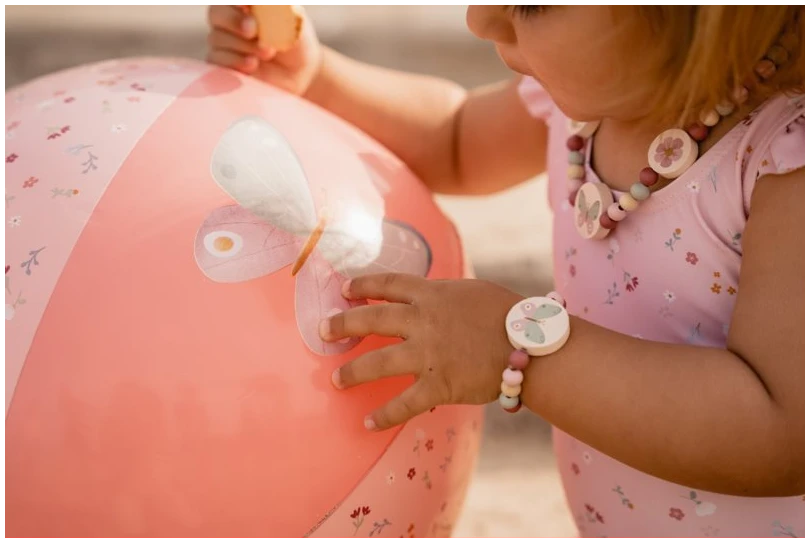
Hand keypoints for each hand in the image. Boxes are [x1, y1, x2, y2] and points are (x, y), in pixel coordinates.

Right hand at [206, 5, 322, 95]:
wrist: (299, 72)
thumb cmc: (295, 39)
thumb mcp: (292, 18)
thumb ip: (276, 6)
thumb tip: (259, 2)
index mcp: (244, 2)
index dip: (238, 2)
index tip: (252, 5)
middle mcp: (229, 17)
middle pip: (216, 13)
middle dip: (234, 21)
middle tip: (253, 31)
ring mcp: (223, 41)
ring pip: (216, 38)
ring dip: (244, 45)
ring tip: (268, 52)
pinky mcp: (222, 63)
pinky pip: (216, 59)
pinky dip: (235, 61)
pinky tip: (253, 64)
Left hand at [320, 274, 522, 430]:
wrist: (531, 345)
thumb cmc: (508, 314)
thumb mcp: (471, 291)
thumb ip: (443, 294)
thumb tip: (426, 297)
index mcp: (432, 294)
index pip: (388, 284)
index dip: (363, 285)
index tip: (344, 289)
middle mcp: (423, 321)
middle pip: (371, 319)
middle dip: (343, 323)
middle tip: (324, 330)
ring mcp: (428, 353)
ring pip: (378, 362)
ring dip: (352, 371)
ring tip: (336, 379)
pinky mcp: (438, 384)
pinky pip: (404, 403)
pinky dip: (384, 415)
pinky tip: (368, 423)